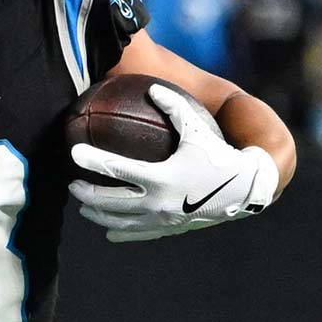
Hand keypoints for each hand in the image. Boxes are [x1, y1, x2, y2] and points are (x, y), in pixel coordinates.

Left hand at [69, 85, 278, 241]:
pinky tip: (108, 231)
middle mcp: (158, 203)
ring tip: (84, 207)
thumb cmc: (221, 155)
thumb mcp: (198, 129)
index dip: (91, 160)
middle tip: (72, 183)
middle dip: (85, 193)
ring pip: (118, 222)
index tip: (73, 153)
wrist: (249, 189)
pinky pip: (138, 234)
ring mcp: (163, 220)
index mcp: (161, 177)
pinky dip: (120, 232)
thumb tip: (152, 86)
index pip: (115, 169)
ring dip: (97, 214)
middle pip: (108, 202)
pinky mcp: (170, 229)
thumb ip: (175, 106)